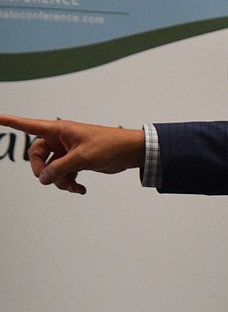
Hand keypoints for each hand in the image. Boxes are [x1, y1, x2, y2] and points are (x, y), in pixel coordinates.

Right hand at [0, 114, 144, 194]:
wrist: (131, 152)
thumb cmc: (110, 145)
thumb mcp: (82, 157)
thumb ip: (59, 168)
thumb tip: (43, 178)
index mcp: (60, 130)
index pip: (29, 125)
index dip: (11, 122)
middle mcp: (61, 139)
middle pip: (37, 155)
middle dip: (42, 170)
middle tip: (50, 179)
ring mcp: (68, 151)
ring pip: (51, 168)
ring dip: (59, 180)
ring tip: (73, 186)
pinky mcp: (77, 161)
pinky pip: (64, 174)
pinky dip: (69, 183)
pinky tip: (80, 189)